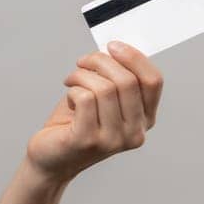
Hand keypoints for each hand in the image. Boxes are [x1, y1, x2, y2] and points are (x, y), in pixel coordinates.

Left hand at [25, 40, 164, 183]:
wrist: (51, 157)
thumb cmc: (75, 124)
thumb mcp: (103, 99)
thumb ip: (116, 78)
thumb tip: (116, 48)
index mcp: (144, 120)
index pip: (153, 81)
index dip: (134, 57)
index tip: (112, 46)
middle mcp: (135, 133)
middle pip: (128, 81)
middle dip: (100, 61)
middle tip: (82, 62)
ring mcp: (113, 140)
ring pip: (105, 87)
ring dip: (82, 75)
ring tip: (72, 81)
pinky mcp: (88, 140)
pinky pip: (85, 98)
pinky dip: (73, 90)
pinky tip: (69, 99)